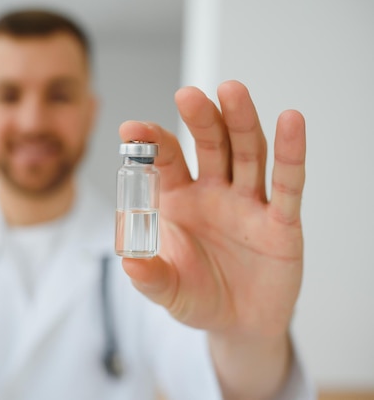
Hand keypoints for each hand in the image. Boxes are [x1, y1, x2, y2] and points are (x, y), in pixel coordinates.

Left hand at [119, 80, 304, 396]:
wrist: (238, 326)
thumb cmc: (197, 297)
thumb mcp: (166, 290)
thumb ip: (149, 276)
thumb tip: (128, 262)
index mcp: (179, 200)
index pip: (166, 160)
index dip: (151, 142)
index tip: (132, 129)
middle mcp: (214, 193)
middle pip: (210, 145)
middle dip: (200, 119)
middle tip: (188, 96)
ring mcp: (248, 203)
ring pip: (247, 154)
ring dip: (241, 122)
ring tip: (231, 92)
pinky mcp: (280, 222)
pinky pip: (286, 185)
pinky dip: (290, 154)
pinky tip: (290, 122)